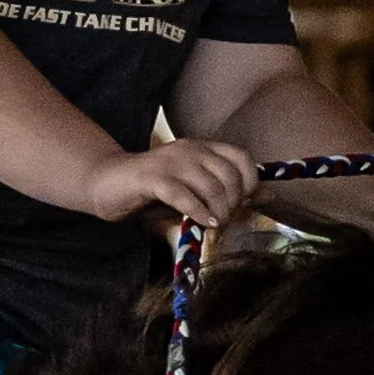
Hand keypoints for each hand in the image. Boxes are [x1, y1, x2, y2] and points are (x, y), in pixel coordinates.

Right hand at [84, 136, 258, 230]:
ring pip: (209, 185)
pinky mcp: (151, 178)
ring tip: (214, 226)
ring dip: (218, 210)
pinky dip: (196, 211)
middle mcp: (189, 149)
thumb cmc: (151, 192)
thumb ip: (227, 193)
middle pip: (228, 174)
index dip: (249, 183)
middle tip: (223, 221)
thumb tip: (267, 197)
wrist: (106, 183)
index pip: (241, 157)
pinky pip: (182, 194)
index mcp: (202, 148)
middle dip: (232, 203)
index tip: (240, 204)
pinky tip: (201, 223)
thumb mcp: (193, 191)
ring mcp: (170, 162)